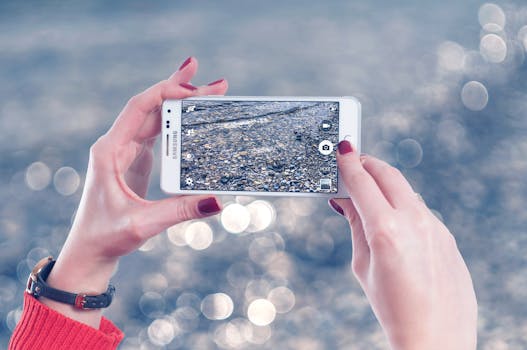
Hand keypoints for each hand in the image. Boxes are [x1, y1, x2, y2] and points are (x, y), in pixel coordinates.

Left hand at [42, 57, 227, 327]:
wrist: (89, 251)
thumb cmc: (106, 237)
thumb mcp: (144, 224)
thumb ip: (180, 211)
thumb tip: (218, 202)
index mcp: (110, 150)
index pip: (139, 108)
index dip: (166, 94)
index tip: (195, 90)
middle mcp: (116, 145)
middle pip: (150, 107)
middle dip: (180, 90)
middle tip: (212, 80)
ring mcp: (126, 151)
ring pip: (154, 117)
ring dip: (180, 104)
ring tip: (207, 90)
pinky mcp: (134, 161)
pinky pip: (157, 134)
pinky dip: (176, 122)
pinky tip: (193, 117)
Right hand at [329, 141, 476, 349]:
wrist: (435, 336)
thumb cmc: (392, 308)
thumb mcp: (363, 265)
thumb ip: (356, 225)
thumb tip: (345, 200)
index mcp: (386, 230)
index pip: (362, 182)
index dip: (348, 163)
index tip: (342, 150)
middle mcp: (415, 221)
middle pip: (388, 174)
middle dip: (368, 163)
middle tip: (354, 162)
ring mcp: (435, 227)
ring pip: (406, 190)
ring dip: (386, 183)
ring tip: (370, 193)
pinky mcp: (447, 236)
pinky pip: (421, 210)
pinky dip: (403, 205)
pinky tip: (394, 221)